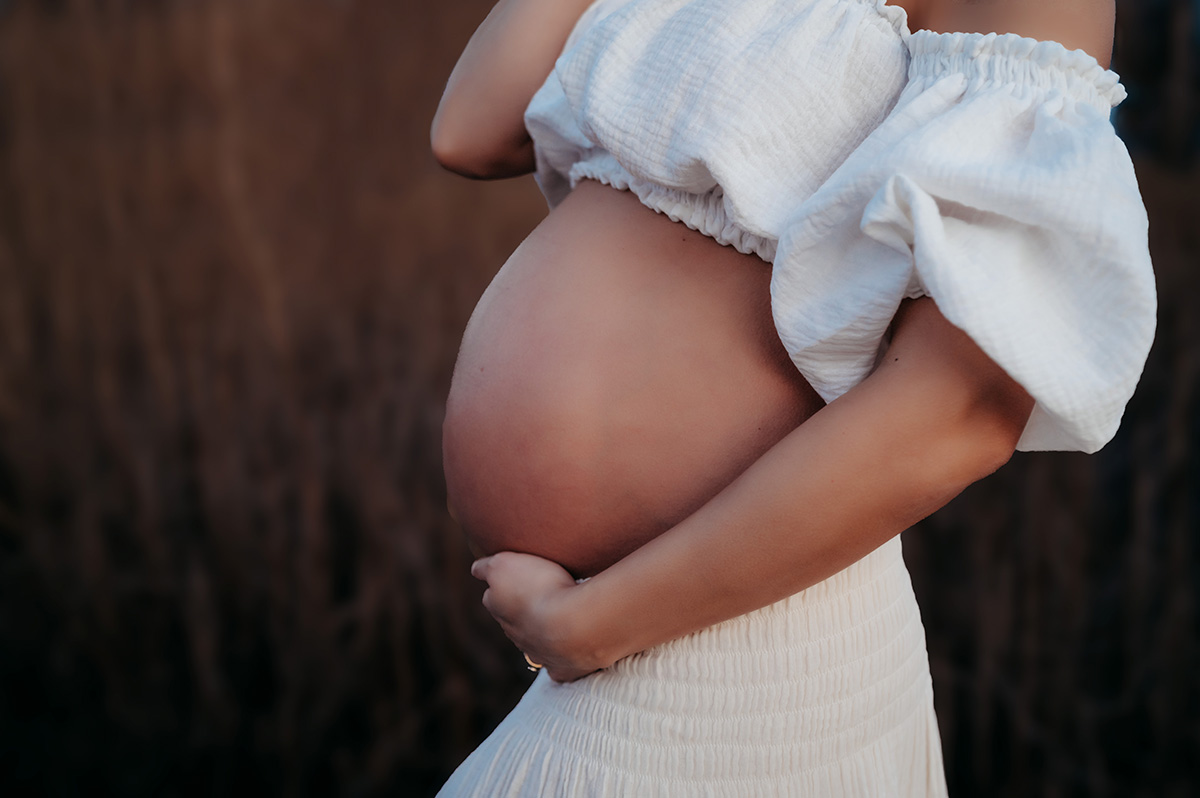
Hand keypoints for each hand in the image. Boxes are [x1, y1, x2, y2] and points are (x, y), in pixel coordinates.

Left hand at [470, 551, 608, 682]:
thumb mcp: (503, 563)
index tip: (515, 578)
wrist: (573, 623)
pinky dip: (560, 659)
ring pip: (534, 642)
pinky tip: (568, 651)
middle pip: (511, 620)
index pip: (491, 596)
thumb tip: (476, 570)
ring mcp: (537, 652)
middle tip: (539, 595)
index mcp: (498, 607)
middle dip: (521, 610)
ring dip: (542, 631)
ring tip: (559, 617)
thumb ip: (485, 566)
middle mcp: (513, 633)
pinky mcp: (560, 668)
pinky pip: (557, 666)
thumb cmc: (541, 588)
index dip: (503, 586)